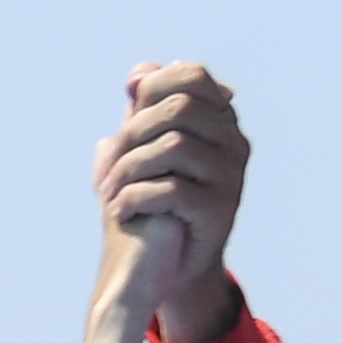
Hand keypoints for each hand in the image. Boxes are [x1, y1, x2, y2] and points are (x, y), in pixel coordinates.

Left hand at [92, 62, 250, 342]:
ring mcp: (231, 178)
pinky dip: (136, 197)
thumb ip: (143, 114)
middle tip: (108, 168)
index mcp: (220, 123)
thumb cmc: (152, 206)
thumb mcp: (145, 155)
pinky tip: (119, 211)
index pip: (193, 77)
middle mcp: (233, 144)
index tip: (127, 107)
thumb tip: (139, 73)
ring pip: (175, 146)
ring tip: (108, 193)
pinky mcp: (220, 212)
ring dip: (128, 168)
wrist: (164, 269)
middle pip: (180, 108)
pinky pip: (174, 190)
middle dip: (133, 133)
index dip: (155, 85)